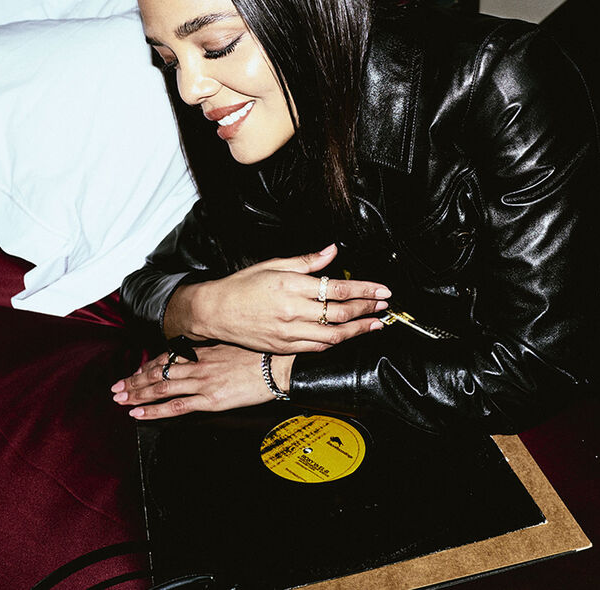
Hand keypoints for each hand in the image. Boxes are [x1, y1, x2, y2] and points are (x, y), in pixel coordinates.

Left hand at [110, 344, 292, 418]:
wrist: (279, 365)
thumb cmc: (262, 355)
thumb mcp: (235, 345)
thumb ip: (215, 351)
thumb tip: (203, 353)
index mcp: (204, 352)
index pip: (167, 358)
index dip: (147, 366)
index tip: (134, 372)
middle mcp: (198, 365)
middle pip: (158, 373)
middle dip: (134, 381)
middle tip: (116, 388)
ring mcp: (202, 383)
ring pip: (161, 388)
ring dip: (137, 394)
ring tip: (120, 400)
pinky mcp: (210, 400)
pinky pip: (176, 406)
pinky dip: (154, 410)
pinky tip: (139, 413)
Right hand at [166, 243, 389, 352]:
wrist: (215, 312)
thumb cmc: (242, 286)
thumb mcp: (273, 265)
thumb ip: (307, 261)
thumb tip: (332, 251)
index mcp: (292, 286)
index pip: (338, 289)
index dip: (365, 290)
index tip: (382, 290)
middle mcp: (293, 311)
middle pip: (341, 313)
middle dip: (367, 309)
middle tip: (384, 306)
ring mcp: (289, 332)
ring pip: (334, 335)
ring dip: (359, 330)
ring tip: (375, 324)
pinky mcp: (284, 347)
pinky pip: (317, 347)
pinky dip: (337, 342)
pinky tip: (349, 336)